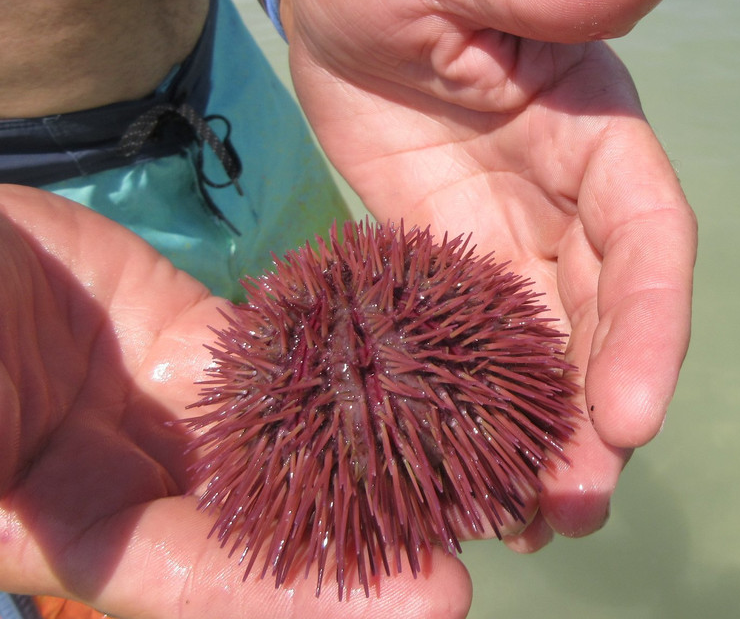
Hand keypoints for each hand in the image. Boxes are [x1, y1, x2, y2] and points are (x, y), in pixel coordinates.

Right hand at [0, 185, 472, 617]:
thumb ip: (58, 524)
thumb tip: (102, 566)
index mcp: (66, 539)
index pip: (205, 583)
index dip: (312, 597)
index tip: (433, 598)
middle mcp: (132, 489)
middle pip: (273, 522)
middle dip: (378, 527)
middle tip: (493, 520)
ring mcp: (166, 409)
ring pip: (291, 435)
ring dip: (382, 441)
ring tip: (487, 442)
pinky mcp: (188, 335)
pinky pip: (276, 349)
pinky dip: (342, 352)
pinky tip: (420, 353)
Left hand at [280, 0, 696, 546]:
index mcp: (594, 126)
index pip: (646, 235)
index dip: (650, 323)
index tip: (636, 414)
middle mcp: (568, 195)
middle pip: (607, 317)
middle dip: (603, 410)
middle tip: (577, 505)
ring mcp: (510, 239)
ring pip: (551, 351)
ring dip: (552, 434)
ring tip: (536, 522)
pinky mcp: (449, 268)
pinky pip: (477, 352)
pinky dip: (485, 415)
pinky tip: (473, 481)